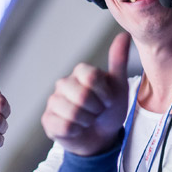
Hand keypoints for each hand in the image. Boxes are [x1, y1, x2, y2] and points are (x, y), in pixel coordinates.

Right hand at [41, 32, 130, 155]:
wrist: (102, 136)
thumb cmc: (109, 109)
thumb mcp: (118, 85)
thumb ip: (119, 60)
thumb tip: (124, 35)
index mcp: (80, 72)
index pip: (91, 77)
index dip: (104, 94)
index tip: (108, 99)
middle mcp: (63, 84)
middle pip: (82, 96)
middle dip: (96, 109)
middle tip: (97, 111)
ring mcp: (53, 101)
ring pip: (73, 113)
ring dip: (87, 121)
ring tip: (88, 120)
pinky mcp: (48, 120)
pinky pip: (64, 126)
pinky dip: (76, 131)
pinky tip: (77, 129)